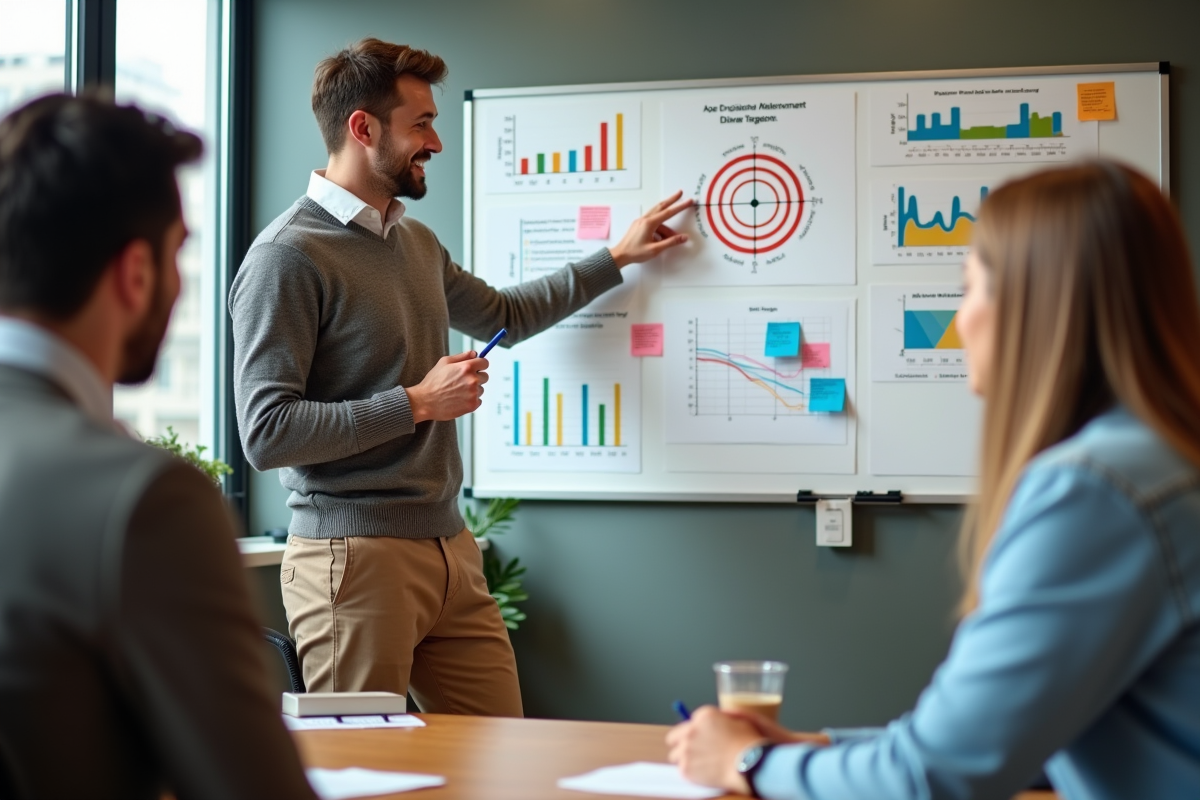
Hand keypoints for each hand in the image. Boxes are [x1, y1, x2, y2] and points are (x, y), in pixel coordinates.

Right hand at [407, 351, 488, 422]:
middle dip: (476, 378)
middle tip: (462, 382)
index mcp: (466, 367)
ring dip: (473, 390)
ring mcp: (473, 393)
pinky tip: (459, 399)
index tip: (476, 368)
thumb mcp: (444, 362)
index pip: (485, 363)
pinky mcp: (472, 405)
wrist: (425, 401)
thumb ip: (462, 356)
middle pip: (485, 376)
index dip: (480, 365)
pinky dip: (471, 400)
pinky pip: (479, 400)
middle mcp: (472, 380)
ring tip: (458, 392)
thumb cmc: (433, 382)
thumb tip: (474, 353)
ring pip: (481, 389)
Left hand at [608, 190, 692, 267]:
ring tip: (672, 236)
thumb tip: (684, 237)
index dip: (680, 207)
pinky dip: (659, 227)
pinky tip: (661, 238)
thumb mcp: (655, 249)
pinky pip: (652, 222)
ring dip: (666, 222)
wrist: (620, 255)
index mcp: (649, 223)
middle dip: (672, 200)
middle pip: (661, 206)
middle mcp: (644, 219)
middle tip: (680, 193)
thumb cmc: (635, 253)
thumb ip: (670, 242)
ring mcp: (641, 221)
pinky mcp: (639, 225)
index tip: (688, 201)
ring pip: (657, 216)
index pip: (668, 212)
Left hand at [665, 706, 831, 794]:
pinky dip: (691, 773)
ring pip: (676, 755)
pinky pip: (682, 770)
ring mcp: (686, 750)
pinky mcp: (686, 768)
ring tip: (702, 764)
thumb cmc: (750, 742)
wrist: (752, 763)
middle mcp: (691, 730)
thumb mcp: (740, 719)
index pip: (685, 723)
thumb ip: (722, 718)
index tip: (697, 740)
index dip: (692, 734)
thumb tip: (714, 721)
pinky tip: (705, 773)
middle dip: (683, 745)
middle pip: (674, 739)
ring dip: (686, 759)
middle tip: (696, 753)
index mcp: (703, 716)